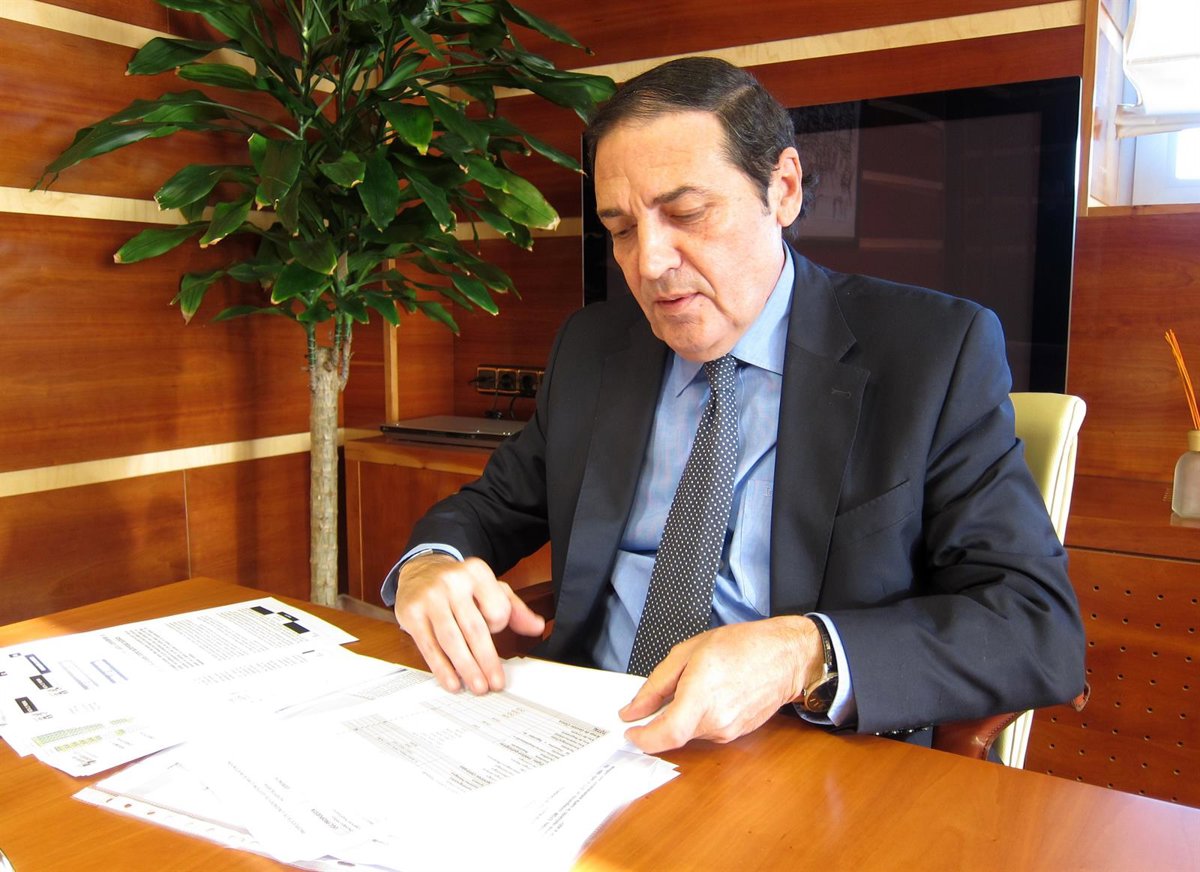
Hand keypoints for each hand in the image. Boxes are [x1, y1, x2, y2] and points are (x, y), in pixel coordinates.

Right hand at [393, 554, 545, 694]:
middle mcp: (452, 581)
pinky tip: (452, 682)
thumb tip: (536, 626)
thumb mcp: (490, 588)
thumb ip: (514, 608)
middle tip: (495, 683)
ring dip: (466, 667)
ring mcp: (430, 597)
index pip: (497, 609)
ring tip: (478, 686)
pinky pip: (429, 646)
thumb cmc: (460, 584)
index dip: (500, 626)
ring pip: (451, 639)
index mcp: (477, 572)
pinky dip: (442, 668)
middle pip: (474, 628)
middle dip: (487, 660)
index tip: (495, 634)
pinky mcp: (411, 613)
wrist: (420, 570)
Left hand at [620, 615, 821, 753]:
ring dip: (683, 714)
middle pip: (674, 733)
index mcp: (701, 696)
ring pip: (689, 731)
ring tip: (697, 682)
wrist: (785, 657)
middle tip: (667, 691)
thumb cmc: (742, 646)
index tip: (630, 730)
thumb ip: (656, 685)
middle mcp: (716, 720)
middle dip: (662, 717)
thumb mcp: (687, 652)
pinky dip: (699, 715)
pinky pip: (706, 729)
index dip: (642, 738)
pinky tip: (711, 692)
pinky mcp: (736, 733)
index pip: (666, 735)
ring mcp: (728, 730)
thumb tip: (633, 710)